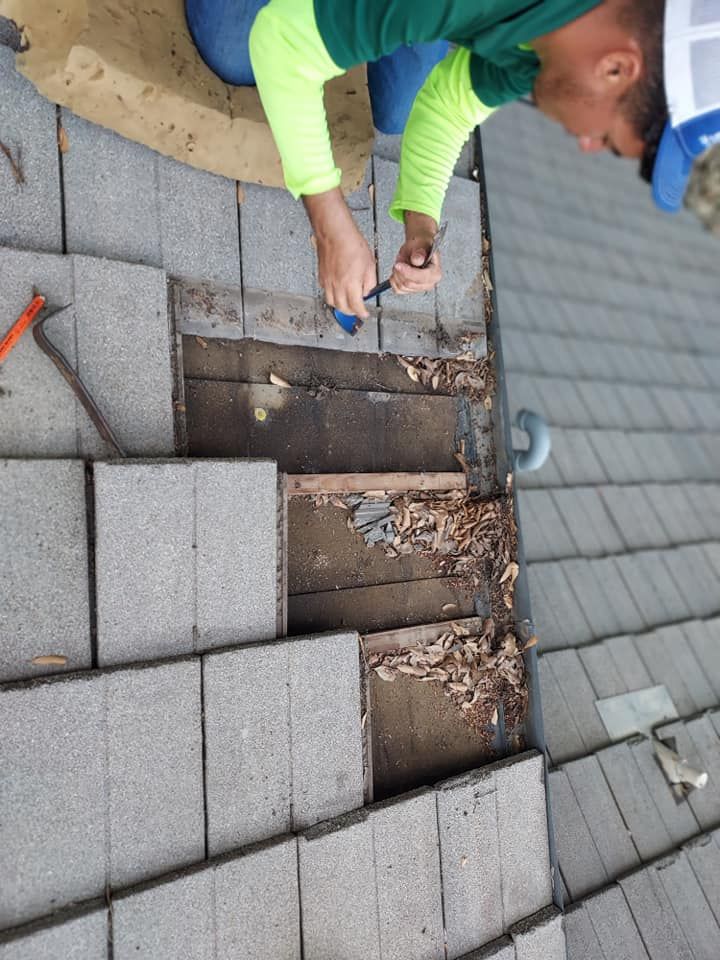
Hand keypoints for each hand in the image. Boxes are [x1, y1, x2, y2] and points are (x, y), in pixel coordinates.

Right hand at [304, 188, 376, 317]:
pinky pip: (326, 292)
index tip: (365, 314)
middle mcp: (337, 286)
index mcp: (350, 284)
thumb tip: (367, 291)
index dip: (362, 313)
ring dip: (340, 306)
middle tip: (357, 309)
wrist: (335, 232)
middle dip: (351, 312)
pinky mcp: (321, 276)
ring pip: (332, 302)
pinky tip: (337, 291)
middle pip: (342, 308)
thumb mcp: (370, 264)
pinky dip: (332, 295)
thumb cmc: (352, 243)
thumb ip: (369, 282)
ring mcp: (327, 282)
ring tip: (347, 303)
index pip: (356, 307)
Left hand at [391, 211, 441, 294]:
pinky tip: (398, 271)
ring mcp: (420, 288)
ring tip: (401, 263)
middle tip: (399, 260)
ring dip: (396, 274)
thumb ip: (419, 253)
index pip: (421, 277)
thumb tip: (417, 260)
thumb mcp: (420, 245)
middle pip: (409, 283)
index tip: (397, 264)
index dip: (407, 272)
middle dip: (400, 271)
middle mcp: (430, 283)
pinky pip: (398, 290)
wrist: (418, 247)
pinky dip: (394, 280)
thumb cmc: (421, 245)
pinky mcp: (411, 290)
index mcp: (436, 273)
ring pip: (402, 287)